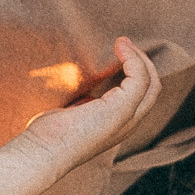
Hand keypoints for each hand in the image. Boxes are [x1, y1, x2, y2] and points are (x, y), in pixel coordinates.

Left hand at [20, 37, 161, 167]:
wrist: (42, 152)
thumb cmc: (48, 135)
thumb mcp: (72, 114)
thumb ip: (84, 103)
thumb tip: (84, 88)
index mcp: (118, 125)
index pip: (141, 97)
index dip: (135, 73)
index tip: (118, 52)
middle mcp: (128, 124)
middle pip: (152, 88)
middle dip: (142, 62)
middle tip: (123, 44)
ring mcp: (127, 118)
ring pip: (151, 81)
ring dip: (139, 57)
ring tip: (122, 42)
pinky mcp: (121, 110)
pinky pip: (140, 77)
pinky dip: (133, 58)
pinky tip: (119, 47)